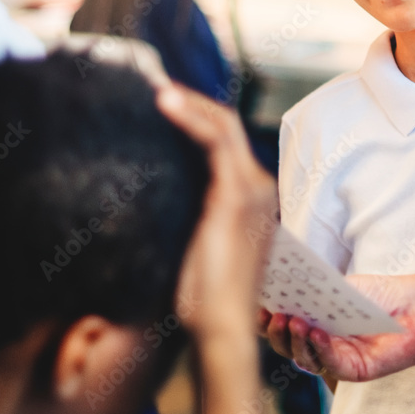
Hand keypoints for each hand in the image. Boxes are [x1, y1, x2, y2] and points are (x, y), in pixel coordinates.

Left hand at [156, 84, 278, 337]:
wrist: (220, 326)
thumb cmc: (203, 298)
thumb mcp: (195, 243)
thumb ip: (189, 211)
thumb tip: (156, 188)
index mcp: (251, 198)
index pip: (226, 142)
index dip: (197, 117)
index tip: (164, 104)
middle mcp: (259, 187)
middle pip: (227, 126)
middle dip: (193, 102)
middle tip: (155, 87)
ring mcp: (252, 189)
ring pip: (223, 125)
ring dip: (189, 102)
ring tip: (156, 89)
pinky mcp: (237, 195)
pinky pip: (215, 141)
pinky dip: (190, 117)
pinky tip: (164, 104)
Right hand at [258, 273, 414, 380]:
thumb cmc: (379, 294)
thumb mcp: (339, 286)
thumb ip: (312, 290)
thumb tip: (280, 282)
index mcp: (311, 324)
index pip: (280, 326)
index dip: (264, 318)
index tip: (256, 302)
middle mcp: (319, 345)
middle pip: (286, 346)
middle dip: (276, 330)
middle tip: (273, 312)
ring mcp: (336, 360)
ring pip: (304, 358)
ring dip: (295, 339)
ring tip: (293, 319)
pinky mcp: (355, 371)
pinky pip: (331, 364)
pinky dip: (321, 348)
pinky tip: (317, 332)